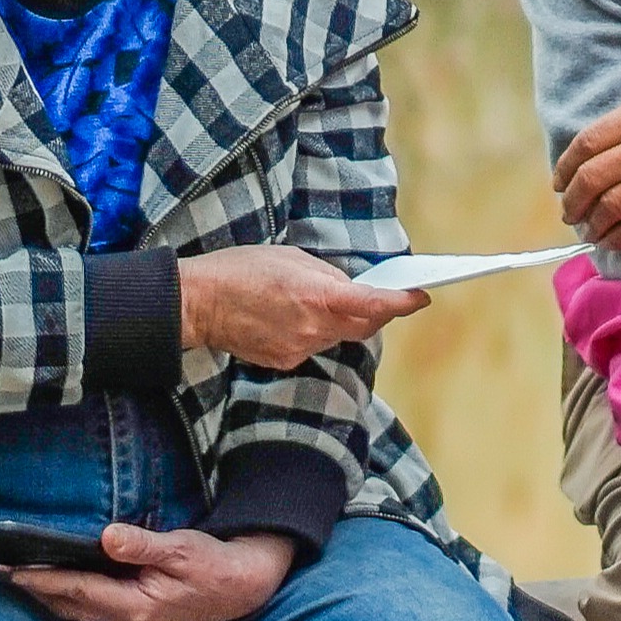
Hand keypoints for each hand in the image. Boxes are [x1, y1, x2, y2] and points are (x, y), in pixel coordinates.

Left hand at [9, 521, 299, 620]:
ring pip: (77, 609)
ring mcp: (131, 620)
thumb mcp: (182, 550)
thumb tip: (108, 537)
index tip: (9, 571)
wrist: (245, 589)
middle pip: (69, 605)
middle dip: (34, 590)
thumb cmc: (215, 567)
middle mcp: (127, 619)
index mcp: (136, 605)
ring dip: (47, 595)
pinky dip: (67, 596)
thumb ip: (143, 545)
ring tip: (15, 578)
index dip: (42, 581)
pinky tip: (54, 585)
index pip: (77, 591)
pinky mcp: (135, 613)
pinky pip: (91, 606)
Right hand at [178, 245, 427, 370]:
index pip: (373, 306)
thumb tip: (349, 289)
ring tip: (316, 300)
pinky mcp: (285, 362)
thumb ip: (327, 276)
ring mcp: (300, 350)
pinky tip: (290, 316)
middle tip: (383, 296)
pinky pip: (312, 346)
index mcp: (318, 297)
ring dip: (339, 321)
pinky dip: (313, 332)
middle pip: (364, 327)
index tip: (420, 297)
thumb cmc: (241, 270)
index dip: (402, 303)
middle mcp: (314, 329)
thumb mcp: (291, 258)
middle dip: (376, 312)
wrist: (199, 303)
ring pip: (337, 337)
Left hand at [558, 93, 620, 248]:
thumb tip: (596, 155)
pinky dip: (620, 236)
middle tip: (570, 215)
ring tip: (589, 232)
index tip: (560, 184)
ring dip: (594, 224)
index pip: (587, 142)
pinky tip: (613, 242)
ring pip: (612, 204)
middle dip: (574, 202)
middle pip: (593, 176)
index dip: (566, 168)